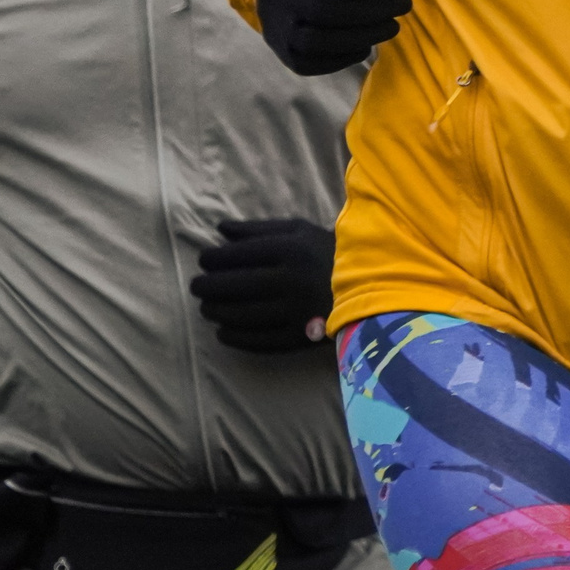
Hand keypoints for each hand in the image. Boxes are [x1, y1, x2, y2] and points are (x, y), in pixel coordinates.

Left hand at [191, 218, 335, 352]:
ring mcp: (295, 311)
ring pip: (240, 315)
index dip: (212, 259)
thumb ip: (258, 228)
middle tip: (197, 287)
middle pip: (234, 286)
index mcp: (291, 249)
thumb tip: (219, 228)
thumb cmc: (328, 252)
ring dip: (215, 311)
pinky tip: (223, 331)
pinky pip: (256, 340)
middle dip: (207, 286)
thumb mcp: (299, 230)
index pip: (237, 255)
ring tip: (207, 307)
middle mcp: (290, 279)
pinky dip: (233, 337)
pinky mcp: (298, 336)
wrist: (372, 285)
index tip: (203, 260)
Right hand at [253, 0, 410, 75]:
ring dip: (360, 37)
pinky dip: (340, 58)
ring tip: (391, 26)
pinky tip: (365, 44)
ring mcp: (271, 23)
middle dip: (371, 11)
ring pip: (313, 42)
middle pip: (322, 11)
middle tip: (402, 5)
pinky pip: (306, 63)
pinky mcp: (278, 47)